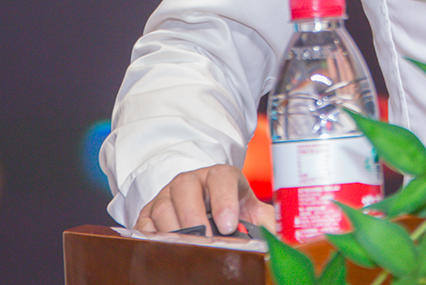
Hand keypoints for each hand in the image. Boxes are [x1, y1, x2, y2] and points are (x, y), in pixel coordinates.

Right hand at [134, 164, 275, 235]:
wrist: (203, 200)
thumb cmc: (230, 207)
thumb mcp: (251, 210)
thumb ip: (266, 222)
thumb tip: (281, 242)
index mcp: (220, 176)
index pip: (221, 179)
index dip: (224, 200)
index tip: (229, 225)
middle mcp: (190, 181)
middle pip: (185, 189)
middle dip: (195, 217)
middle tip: (206, 240)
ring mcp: (166, 195)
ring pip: (162, 208)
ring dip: (174, 231)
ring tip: (187, 249)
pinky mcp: (148, 212)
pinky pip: (144, 224)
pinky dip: (151, 237)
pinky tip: (163, 250)